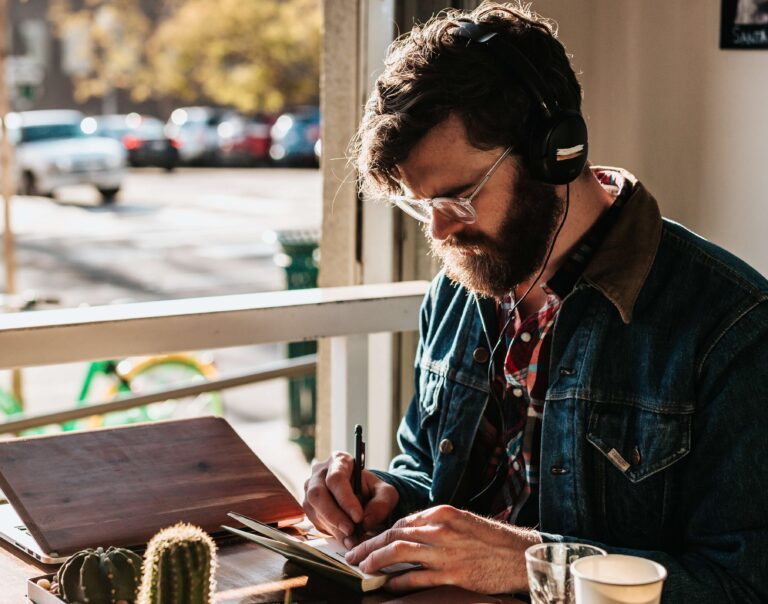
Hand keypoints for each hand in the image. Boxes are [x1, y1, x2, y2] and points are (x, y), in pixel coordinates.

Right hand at [303, 451, 398, 547]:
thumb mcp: (385, 493)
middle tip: (351, 531)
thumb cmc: (372, 490)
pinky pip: (314, 520)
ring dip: (333, 527)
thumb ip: (382, 504)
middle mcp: (320, 473)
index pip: (336, 479)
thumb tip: (365, 521)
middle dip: (334, 516)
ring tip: (351, 538)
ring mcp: (311, 489)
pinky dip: (331, 532)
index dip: (345, 499)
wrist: (363, 496)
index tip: (358, 517)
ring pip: (314, 509)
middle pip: (318, 494)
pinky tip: (345, 537)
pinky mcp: (310, 507)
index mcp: (339, 461)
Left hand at [345, 504, 541, 593]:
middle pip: (394, 535)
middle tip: (352, 556)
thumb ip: (436, 524)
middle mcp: (440, 529)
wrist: (519, 556)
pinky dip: (397, 582)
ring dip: (376, 561)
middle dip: (368, 546)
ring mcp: (445, 552)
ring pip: (399, 553)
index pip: (402, 521)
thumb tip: (408, 533)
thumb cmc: (491, 539)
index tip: (368, 542)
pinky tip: (388, 585)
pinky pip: (416, 578)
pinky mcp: (451, 575)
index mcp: (442, 513)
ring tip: (363, 569)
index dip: (381, 533)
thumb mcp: (462, 520)